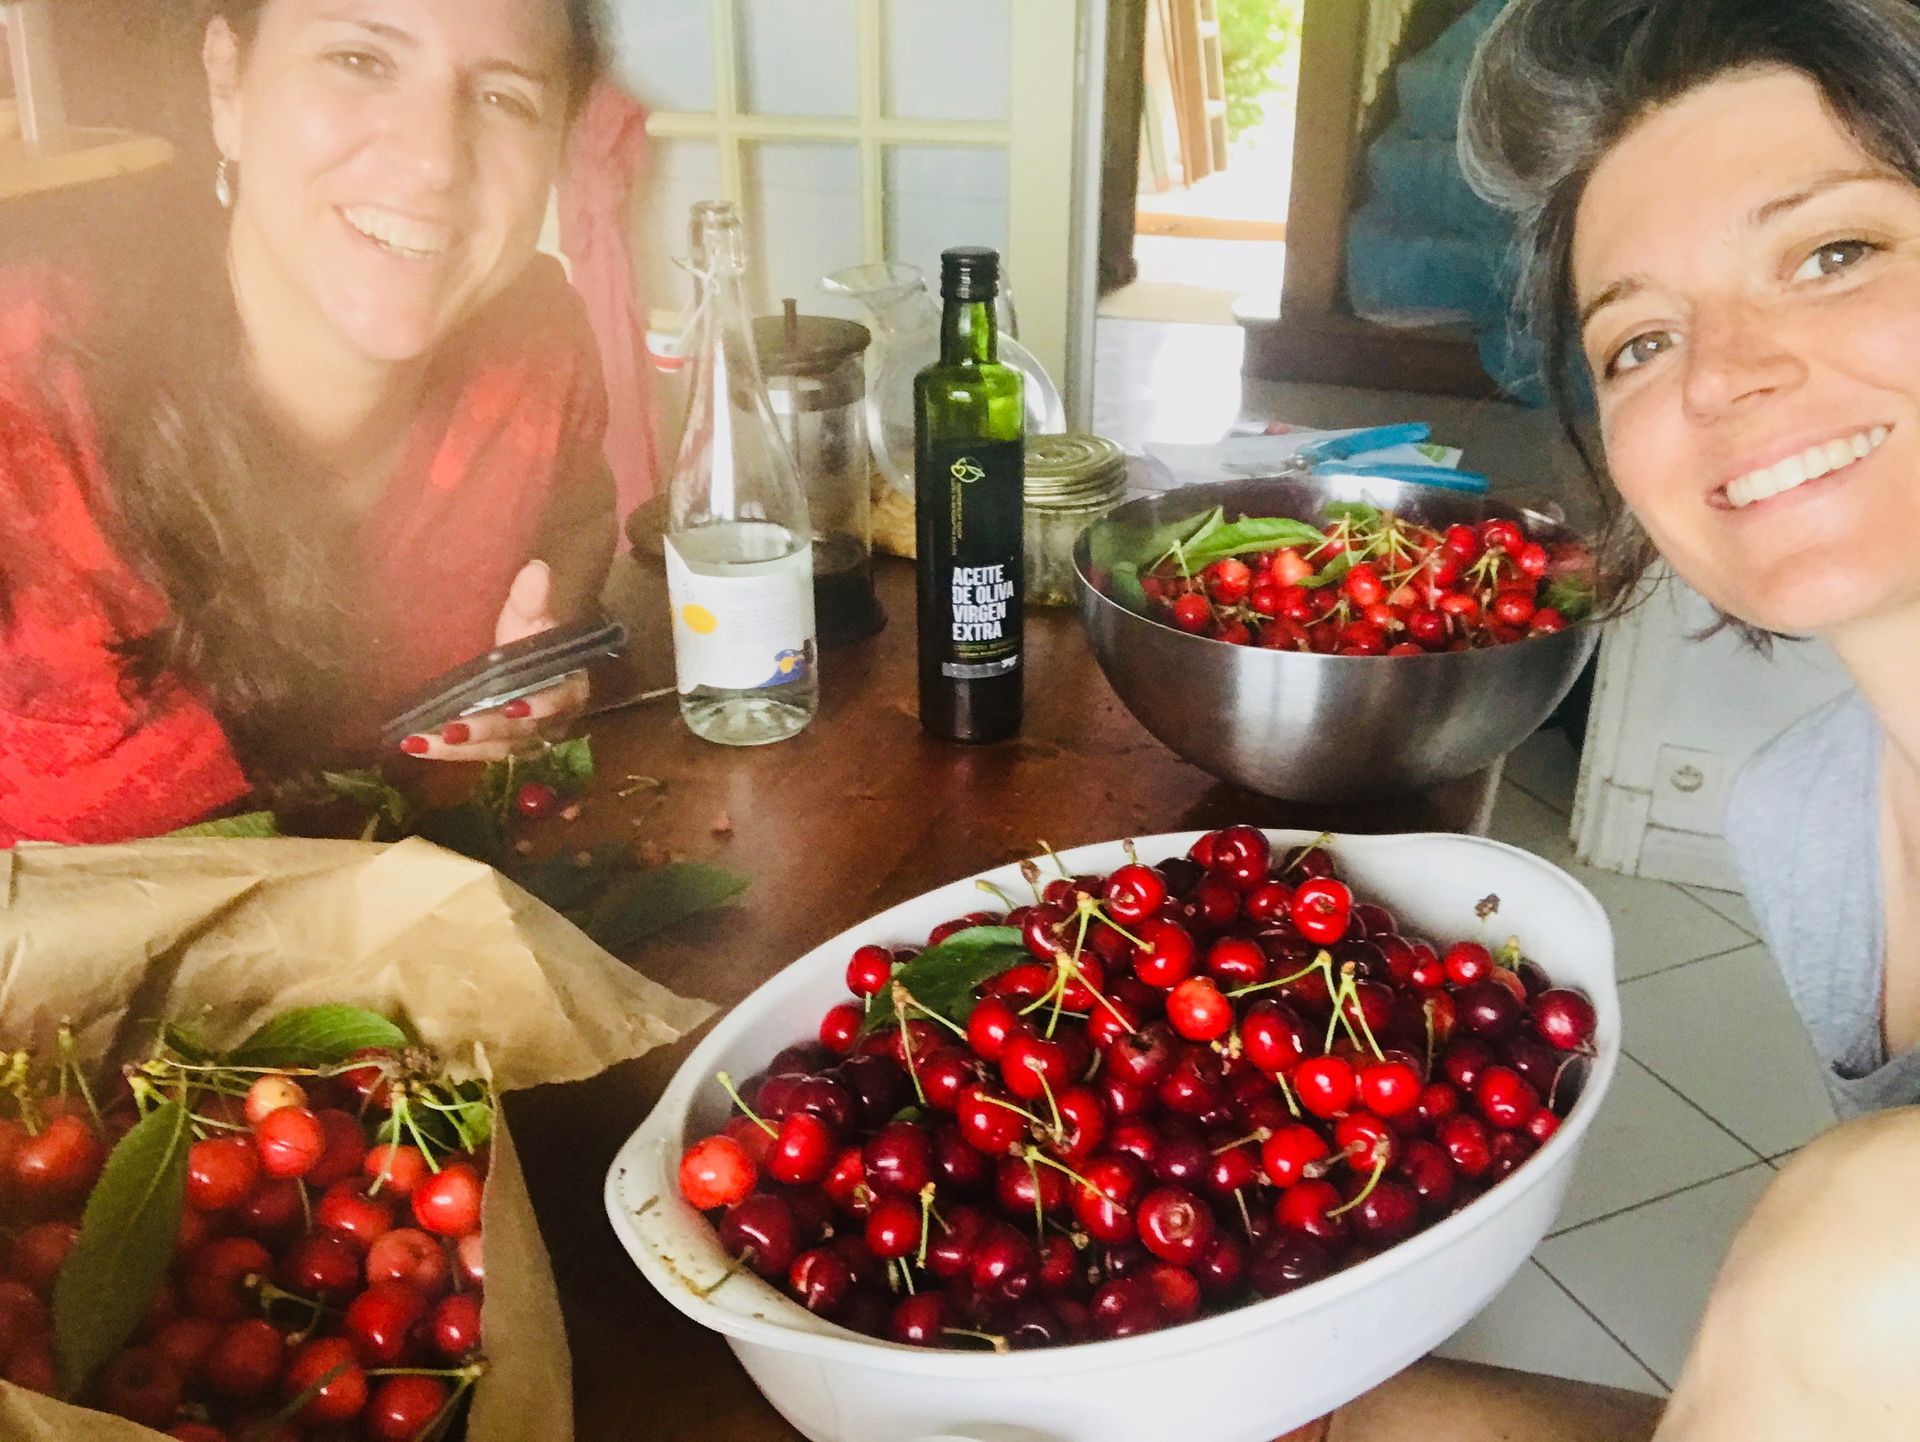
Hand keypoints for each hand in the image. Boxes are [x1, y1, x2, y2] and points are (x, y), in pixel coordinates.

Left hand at [398, 560, 591, 762]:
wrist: (522, 656)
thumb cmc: (530, 634)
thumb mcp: (529, 615)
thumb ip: (532, 599)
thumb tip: (536, 569)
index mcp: (566, 684)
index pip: (561, 699)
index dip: (542, 706)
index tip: (513, 706)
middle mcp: (550, 719)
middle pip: (522, 732)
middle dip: (486, 731)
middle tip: (452, 730)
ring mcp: (524, 737)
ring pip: (496, 748)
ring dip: (458, 749)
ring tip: (419, 742)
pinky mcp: (498, 745)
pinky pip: (475, 753)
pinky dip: (444, 752)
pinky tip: (412, 744)